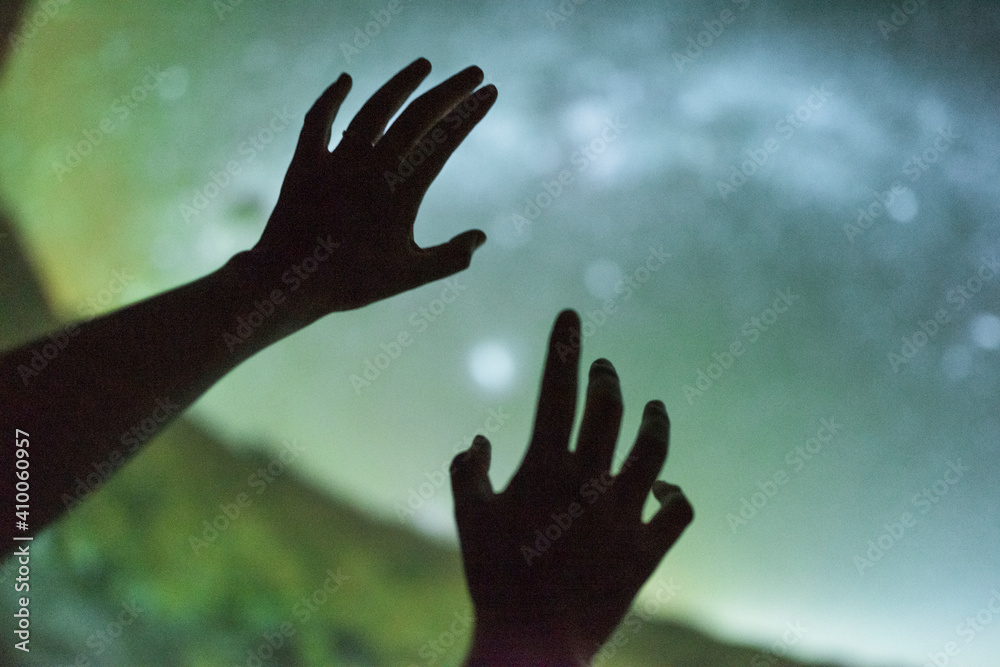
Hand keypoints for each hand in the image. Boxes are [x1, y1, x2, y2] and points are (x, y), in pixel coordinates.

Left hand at [247, 58, 496, 322]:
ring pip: (374, 109)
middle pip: (417, 115)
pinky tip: (345, 80)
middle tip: (475, 72)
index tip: (490, 93)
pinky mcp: (306, 163)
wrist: (289, 282)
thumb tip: (481, 237)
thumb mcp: (409, 275)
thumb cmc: (352, 283)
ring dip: (401, 83)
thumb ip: (451, 258)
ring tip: (424, 64)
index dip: (470, 113)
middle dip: (450, 90)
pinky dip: (331, 98)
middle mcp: (372, 167)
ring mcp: (337, 161)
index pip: (445, 140)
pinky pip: (318, 121)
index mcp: (402, 191)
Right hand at [451, 310, 693, 664]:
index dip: (564, 347)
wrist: (533, 641)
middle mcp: (589, 481)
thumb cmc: (493, 578)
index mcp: (544, 467)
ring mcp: (622, 515)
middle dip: (606, 378)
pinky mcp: (645, 550)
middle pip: (608, 409)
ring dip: (655, 422)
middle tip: (604, 366)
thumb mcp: (469, 520)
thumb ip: (468, 472)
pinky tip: (665, 487)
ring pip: (653, 452)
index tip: (571, 316)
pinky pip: (677, 511)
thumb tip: (477, 439)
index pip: (556, 390)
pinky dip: (675, 493)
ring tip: (655, 406)